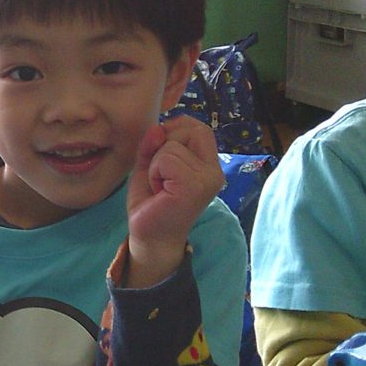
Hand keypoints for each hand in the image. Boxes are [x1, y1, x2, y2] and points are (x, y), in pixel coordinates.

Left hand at [124, 116, 222, 287]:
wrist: (150, 238)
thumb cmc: (152, 204)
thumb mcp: (149, 166)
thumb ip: (153, 144)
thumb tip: (158, 127)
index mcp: (209, 165)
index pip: (199, 128)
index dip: (175, 128)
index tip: (160, 147)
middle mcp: (215, 172)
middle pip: (190, 130)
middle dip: (164, 146)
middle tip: (160, 175)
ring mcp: (208, 180)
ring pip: (172, 145)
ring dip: (155, 164)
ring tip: (160, 187)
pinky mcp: (195, 187)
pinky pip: (166, 159)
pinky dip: (154, 171)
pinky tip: (159, 191)